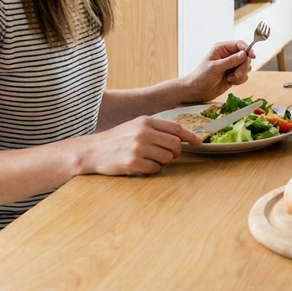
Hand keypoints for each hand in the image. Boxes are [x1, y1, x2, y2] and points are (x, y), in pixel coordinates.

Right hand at [83, 116, 202, 175]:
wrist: (92, 151)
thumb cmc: (117, 139)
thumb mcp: (136, 126)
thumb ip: (157, 129)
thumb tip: (182, 136)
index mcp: (146, 121)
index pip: (177, 128)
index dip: (191, 137)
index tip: (199, 143)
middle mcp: (143, 133)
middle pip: (175, 145)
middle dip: (175, 152)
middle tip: (166, 155)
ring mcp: (138, 148)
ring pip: (167, 158)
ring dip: (162, 162)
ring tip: (148, 158)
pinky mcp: (133, 163)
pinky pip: (155, 169)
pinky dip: (151, 169)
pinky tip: (140, 165)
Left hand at [182, 40, 253, 102]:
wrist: (196, 91)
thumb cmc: (201, 77)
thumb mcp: (215, 67)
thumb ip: (230, 61)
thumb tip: (244, 54)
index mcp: (222, 49)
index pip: (239, 44)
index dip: (247, 49)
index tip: (252, 56)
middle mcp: (228, 56)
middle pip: (245, 57)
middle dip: (243, 66)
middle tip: (236, 74)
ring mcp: (232, 66)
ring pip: (246, 66)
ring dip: (241, 74)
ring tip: (230, 78)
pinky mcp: (234, 75)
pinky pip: (244, 76)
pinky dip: (240, 80)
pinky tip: (230, 82)